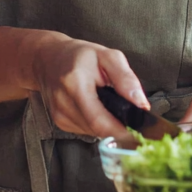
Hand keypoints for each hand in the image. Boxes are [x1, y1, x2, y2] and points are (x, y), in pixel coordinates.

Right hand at [28, 33, 149, 137]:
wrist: (49, 58)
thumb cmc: (80, 55)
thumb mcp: (108, 56)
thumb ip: (125, 79)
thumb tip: (141, 104)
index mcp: (76, 84)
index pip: (100, 121)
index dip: (122, 133)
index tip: (140, 136)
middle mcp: (64, 104)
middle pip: (99, 130)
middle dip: (118, 127)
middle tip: (131, 117)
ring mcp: (60, 116)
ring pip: (94, 132)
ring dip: (107, 124)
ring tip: (110, 104)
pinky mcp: (59, 122)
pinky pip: (86, 130)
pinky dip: (96, 122)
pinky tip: (96, 107)